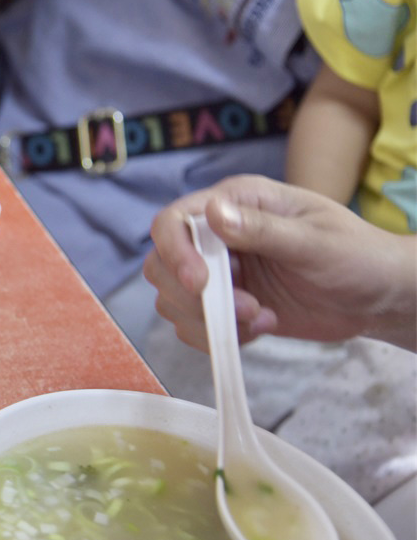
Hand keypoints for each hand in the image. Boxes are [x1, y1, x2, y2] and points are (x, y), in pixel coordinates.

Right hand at [143, 175, 416, 350]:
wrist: (377, 297)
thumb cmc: (357, 256)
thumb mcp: (315, 241)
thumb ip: (263, 229)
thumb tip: (214, 213)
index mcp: (236, 203)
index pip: (174, 221)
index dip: (175, 252)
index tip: (199, 283)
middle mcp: (217, 236)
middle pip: (161, 265)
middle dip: (193, 296)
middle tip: (246, 309)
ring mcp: (219, 272)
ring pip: (172, 300)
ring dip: (209, 319)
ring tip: (261, 318)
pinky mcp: (224, 305)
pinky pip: (193, 325)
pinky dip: (217, 335)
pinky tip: (259, 329)